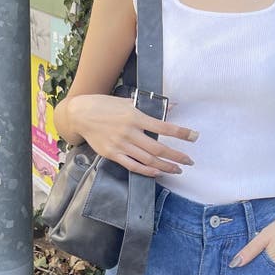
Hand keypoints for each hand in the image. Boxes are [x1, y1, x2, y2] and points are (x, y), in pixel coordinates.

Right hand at [66, 93, 197, 176]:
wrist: (80, 114)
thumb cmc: (105, 105)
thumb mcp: (128, 101)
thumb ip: (150, 106)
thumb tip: (173, 105)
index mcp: (135, 116)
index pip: (164, 126)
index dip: (181, 133)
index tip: (194, 136)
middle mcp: (129, 132)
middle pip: (158, 148)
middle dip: (177, 156)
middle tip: (189, 161)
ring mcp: (120, 144)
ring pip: (148, 159)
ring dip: (165, 166)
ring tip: (178, 170)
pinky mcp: (112, 154)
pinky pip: (132, 166)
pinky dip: (147, 171)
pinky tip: (158, 172)